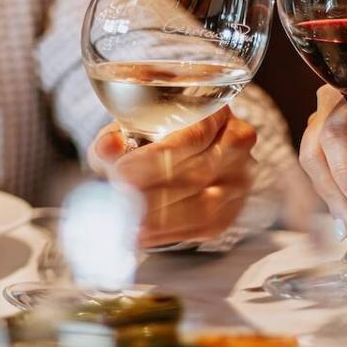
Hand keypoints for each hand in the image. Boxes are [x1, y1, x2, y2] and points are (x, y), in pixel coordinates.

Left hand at [88, 107, 256, 248]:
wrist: (172, 160)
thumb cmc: (151, 140)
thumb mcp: (127, 131)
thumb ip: (115, 138)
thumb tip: (108, 147)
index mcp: (215, 110)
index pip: (192, 136)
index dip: (155, 157)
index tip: (120, 172)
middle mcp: (236, 143)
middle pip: (196, 174)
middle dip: (152, 192)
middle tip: (118, 201)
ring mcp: (238, 179)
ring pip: (203, 205)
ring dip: (160, 218)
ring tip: (126, 221)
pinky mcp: (230, 210)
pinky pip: (204, 227)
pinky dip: (169, 234)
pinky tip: (141, 235)